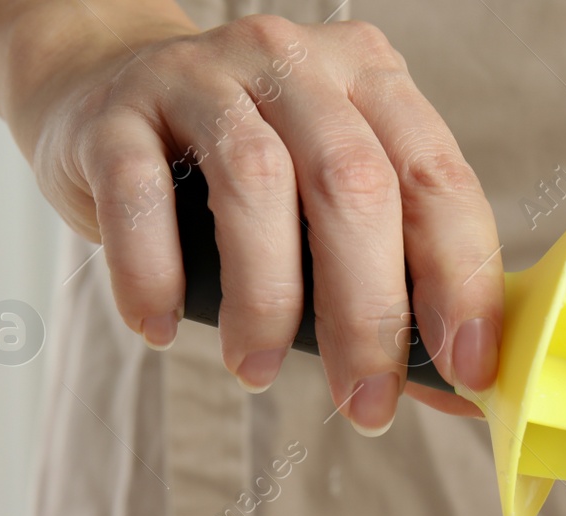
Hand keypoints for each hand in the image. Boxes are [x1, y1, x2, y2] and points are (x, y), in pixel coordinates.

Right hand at [10, 12, 499, 429]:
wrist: (101, 92)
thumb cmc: (237, 175)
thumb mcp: (327, 209)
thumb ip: (395, 283)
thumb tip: (460, 393)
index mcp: (373, 80)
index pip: (439, 181)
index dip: (460, 280)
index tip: (465, 369)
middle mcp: (296, 63)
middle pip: (354, 185)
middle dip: (366, 312)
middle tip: (364, 401)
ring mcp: (203, 74)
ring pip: (257, 181)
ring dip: (266, 300)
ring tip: (258, 369)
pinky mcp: (118, 108)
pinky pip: (141, 192)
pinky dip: (155, 271)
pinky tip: (163, 325)